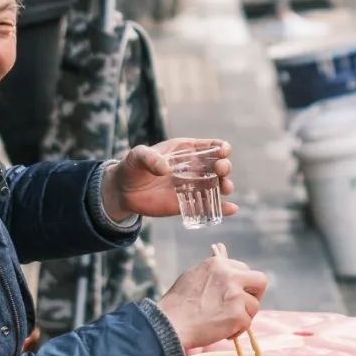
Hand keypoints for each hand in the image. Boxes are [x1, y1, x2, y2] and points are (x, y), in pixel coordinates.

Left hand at [100, 139, 236, 222]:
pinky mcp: (187, 204)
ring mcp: (192, 186)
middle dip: (224, 166)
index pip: (208, 146)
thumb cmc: (132, 167)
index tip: (223, 150)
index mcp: (184, 150)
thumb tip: (165, 169)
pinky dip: (222, 208)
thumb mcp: (137, 156)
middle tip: (221, 169)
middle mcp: (193, 167)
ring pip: (216, 185)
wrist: (123, 191)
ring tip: (225, 187)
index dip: (219, 146)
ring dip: (225, 185)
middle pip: (217, 165)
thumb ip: (149, 158)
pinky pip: (208, 206)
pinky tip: (232, 209)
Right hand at [157, 242, 266, 352]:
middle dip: (254, 294)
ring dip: (243, 316)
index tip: (234, 293)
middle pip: (260, 281)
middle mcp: (230, 276)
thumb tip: (220, 248)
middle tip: (243, 306)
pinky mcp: (238, 315)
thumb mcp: (195, 275)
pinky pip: (246, 323)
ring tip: (225, 322)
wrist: (171, 323)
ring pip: (254, 305)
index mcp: (218, 264)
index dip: (241, 283)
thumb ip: (213, 266)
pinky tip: (222, 331)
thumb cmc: (178, 302)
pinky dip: (236, 330)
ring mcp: (235, 295)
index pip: (243, 268)